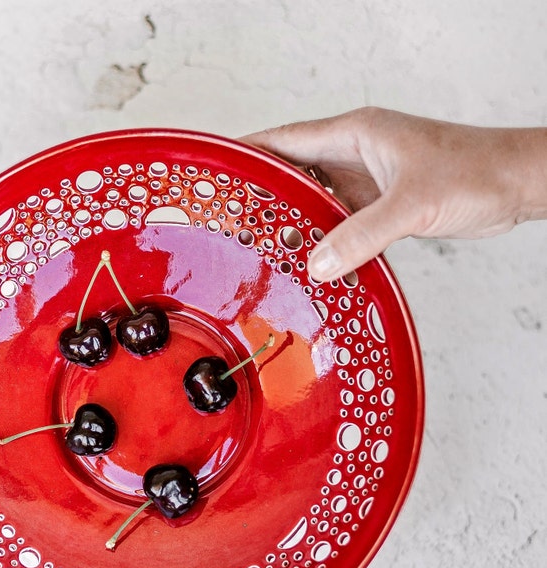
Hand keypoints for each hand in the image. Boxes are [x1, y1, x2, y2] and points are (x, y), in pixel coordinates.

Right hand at [243, 107, 546, 280]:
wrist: (515, 185)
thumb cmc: (475, 172)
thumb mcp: (412, 203)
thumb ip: (362, 235)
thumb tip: (317, 265)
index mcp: (356, 134)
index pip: (287, 140)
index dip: (249, 154)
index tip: (219, 171)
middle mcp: (355, 155)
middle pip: (294, 173)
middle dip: (264, 197)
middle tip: (232, 223)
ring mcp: (366, 182)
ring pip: (314, 202)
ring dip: (293, 224)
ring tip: (261, 248)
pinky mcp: (379, 207)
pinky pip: (338, 224)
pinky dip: (321, 241)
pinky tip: (308, 261)